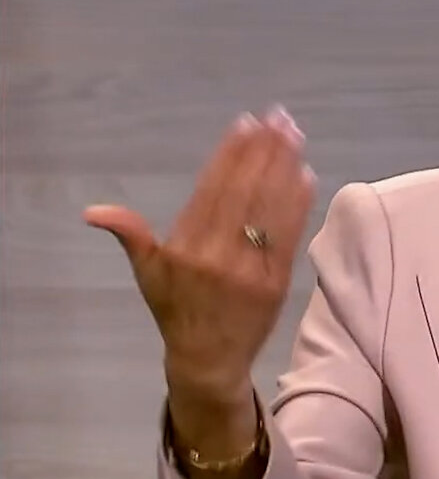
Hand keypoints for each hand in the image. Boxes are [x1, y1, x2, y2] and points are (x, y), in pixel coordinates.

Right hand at [84, 105, 314, 400]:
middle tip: (279, 117)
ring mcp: (251, 268)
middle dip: (264, 150)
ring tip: (295, 134)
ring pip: (270, 208)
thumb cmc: (177, 311)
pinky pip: (289, 235)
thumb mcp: (148, 275)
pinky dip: (299, 203)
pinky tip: (306, 174)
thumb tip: (93, 210)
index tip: (246, 123)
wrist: (208, 361)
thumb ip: (130, 236)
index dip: (231, 153)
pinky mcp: (277, 280)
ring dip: (286, 167)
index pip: (212, 189)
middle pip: (245, 191)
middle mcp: (218, 255)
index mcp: (186, 248)